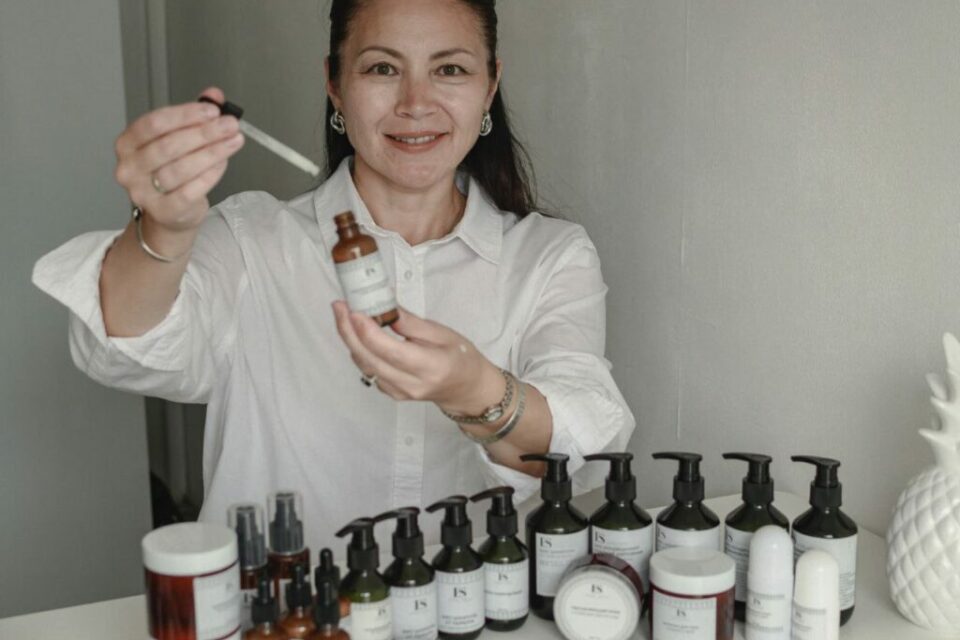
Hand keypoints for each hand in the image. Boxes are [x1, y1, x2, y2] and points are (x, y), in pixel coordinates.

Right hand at [113, 86, 243, 234]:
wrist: (169, 213)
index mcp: (127, 143)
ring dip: (212, 153)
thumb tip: (215, 95)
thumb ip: (194, 116)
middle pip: (168, 146)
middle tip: (230, 125)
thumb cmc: (171, 171)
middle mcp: (129, 168)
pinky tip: (223, 163)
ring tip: (233, 142)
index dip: (185, 115)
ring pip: (180, 169)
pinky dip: (210, 175)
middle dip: (204, 133)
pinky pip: (190, 191)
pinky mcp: (164, 211)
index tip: (213, 111)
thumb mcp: (178, 139)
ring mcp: (143, 192)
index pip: (154, 123)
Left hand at [332, 302, 504, 413]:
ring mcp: (399, 392)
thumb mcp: (443, 333)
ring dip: (350, 339)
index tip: (353, 310)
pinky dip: (359, 350)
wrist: (466, 388)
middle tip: (339, 307)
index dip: (367, 331)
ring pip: (364, 365)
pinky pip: (368, 370)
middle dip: (349, 331)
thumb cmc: (461, 358)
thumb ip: (412, 323)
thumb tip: (386, 307)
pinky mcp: (391, 392)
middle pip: (370, 359)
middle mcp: (412, 384)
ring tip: (343, 314)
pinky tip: (357, 334)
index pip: (391, 351)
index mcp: (430, 367)